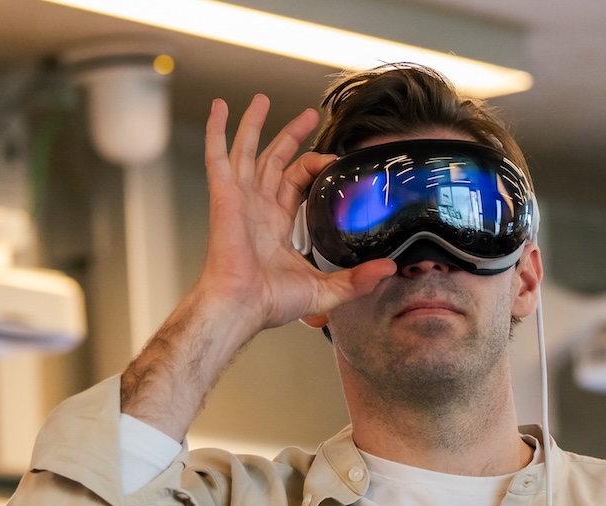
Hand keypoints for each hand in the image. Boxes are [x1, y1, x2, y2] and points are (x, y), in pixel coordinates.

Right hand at [200, 94, 394, 336]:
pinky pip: (218, 157)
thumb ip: (358, 279)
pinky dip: (216, 131)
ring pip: (249, 152)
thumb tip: (389, 269)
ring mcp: (240, 200)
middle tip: (310, 116)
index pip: (297, 183)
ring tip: (263, 99)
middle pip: (276, 161)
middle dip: (292, 136)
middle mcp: (259, 208)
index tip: (334, 159)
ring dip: (256, 124)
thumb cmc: (271, 302)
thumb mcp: (326, 290)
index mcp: (278, 225)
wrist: (243, 305)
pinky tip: (219, 108)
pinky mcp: (225, 196)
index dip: (315, 167)